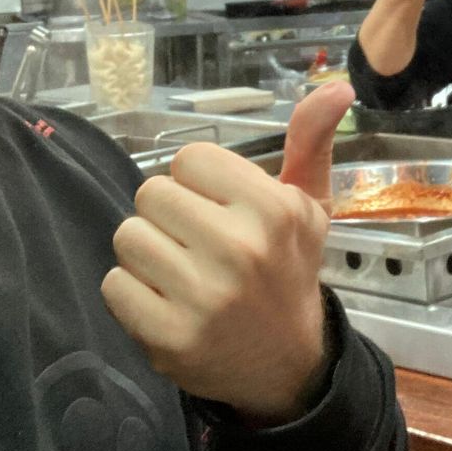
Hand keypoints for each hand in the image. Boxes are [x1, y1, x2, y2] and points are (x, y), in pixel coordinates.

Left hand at [101, 81, 354, 425]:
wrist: (288, 364)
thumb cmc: (290, 270)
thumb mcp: (309, 206)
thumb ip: (311, 141)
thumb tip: (337, 85)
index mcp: (271, 209)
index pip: (187, 159)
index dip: (199, 182)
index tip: (220, 208)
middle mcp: (238, 249)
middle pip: (151, 194)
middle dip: (169, 216)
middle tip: (197, 243)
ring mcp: (201, 298)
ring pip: (127, 237)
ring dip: (147, 252)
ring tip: (180, 271)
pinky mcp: (168, 338)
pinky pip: (114, 285)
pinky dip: (132, 293)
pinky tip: (165, 302)